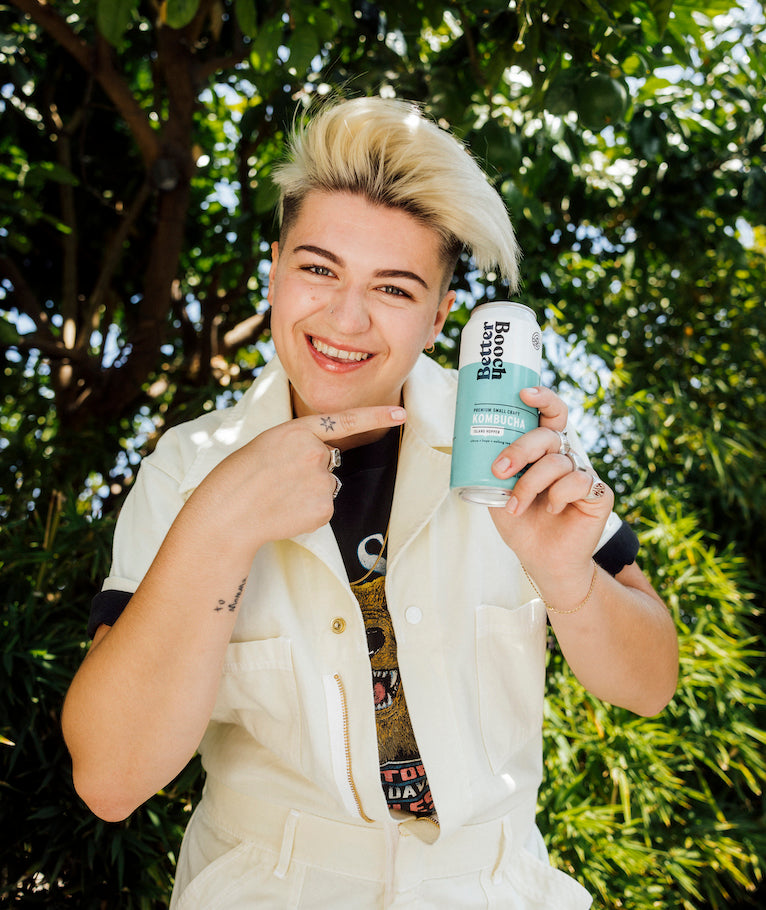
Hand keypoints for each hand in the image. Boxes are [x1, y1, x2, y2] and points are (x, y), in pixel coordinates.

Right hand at [190, 406, 406, 552]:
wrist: (228, 512)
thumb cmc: (241, 476)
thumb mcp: (269, 443)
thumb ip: (300, 442)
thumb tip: (326, 459)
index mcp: (298, 431)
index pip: (346, 421)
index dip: (377, 416)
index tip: (401, 414)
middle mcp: (315, 453)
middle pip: (330, 460)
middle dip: (312, 469)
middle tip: (279, 480)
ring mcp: (321, 482)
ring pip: (327, 485)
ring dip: (310, 492)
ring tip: (279, 497)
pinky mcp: (324, 508)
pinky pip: (324, 507)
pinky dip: (309, 512)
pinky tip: (286, 511)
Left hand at [488, 387, 612, 588]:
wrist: (541, 560)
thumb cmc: (521, 524)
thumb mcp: (498, 493)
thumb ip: (494, 469)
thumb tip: (472, 445)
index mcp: (544, 451)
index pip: (550, 414)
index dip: (543, 399)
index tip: (524, 394)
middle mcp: (565, 456)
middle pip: (548, 435)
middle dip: (520, 449)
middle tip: (500, 470)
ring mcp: (583, 473)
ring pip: (557, 461)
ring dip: (530, 484)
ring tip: (516, 505)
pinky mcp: (598, 493)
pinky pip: (578, 481)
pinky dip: (558, 496)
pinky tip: (551, 510)